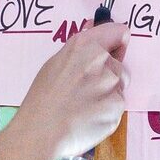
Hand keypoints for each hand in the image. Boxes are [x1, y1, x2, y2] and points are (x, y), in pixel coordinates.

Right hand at [0, 23, 129, 159]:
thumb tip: (94, 28)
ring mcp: (111, 83)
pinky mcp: (117, 106)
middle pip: (119, 64)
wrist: (40, 132)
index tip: (111, 51)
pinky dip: (107, 112)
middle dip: (109, 74)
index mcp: (84, 45)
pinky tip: (89, 117)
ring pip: (120, 85)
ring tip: (85, 106)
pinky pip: (118, 105)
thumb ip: (80, 49)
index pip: (119, 32)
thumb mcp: (55, 63)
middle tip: (86, 89)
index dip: (115, 43)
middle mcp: (101, 59)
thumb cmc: (42, 98)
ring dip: (109, 93)